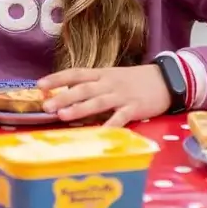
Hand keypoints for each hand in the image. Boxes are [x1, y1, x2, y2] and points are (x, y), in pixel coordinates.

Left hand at [38, 65, 172, 128]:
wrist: (166, 79)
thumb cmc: (135, 81)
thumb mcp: (112, 78)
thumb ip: (93, 86)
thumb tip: (67, 95)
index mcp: (102, 74)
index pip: (75, 73)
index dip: (57, 78)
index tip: (39, 85)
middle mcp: (109, 83)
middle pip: (83, 88)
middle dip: (63, 97)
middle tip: (45, 106)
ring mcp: (122, 95)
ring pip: (98, 101)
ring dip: (79, 109)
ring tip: (62, 116)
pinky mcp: (135, 107)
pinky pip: (120, 117)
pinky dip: (110, 125)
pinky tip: (99, 134)